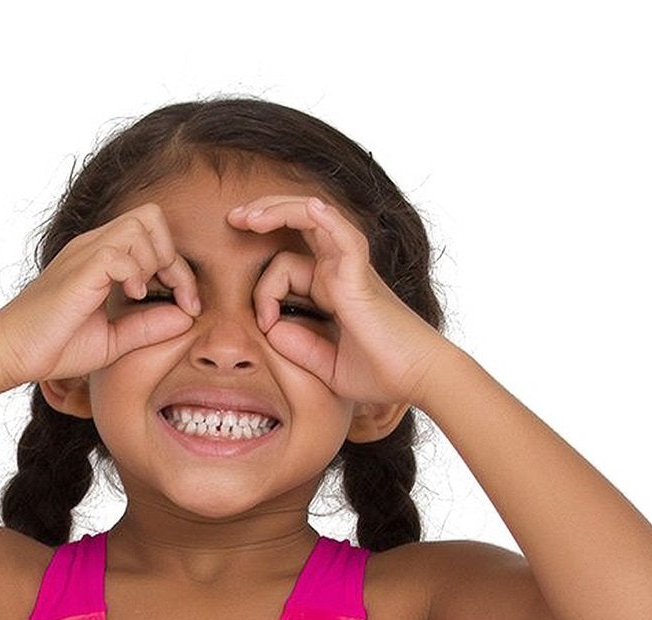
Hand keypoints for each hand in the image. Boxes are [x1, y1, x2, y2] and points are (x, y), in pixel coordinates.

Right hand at [0, 202, 201, 385]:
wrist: (13, 353)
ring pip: (139, 225)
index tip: (188, 306)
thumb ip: (148, 327)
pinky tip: (132, 298)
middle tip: (176, 296)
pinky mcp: (79, 269)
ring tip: (146, 296)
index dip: (180, 269)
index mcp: (103, 259)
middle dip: (173, 256)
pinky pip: (120, 251)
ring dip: (155, 261)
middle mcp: (95, 248)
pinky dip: (136, 273)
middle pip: (151, 216)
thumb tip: (186, 317)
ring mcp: (85, 254)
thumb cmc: (55, 347)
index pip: (154, 237)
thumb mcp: (114, 340)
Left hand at [226, 194, 447, 407]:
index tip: (264, 325)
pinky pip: (343, 234)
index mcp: (331, 288)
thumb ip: (298, 347)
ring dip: (279, 209)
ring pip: (313, 219)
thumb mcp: (326, 366)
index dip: (263, 292)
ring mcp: (351, 268)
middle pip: (298, 225)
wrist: (417, 378)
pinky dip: (325, 218)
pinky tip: (307, 208)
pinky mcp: (361, 275)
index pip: (285, 269)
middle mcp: (340, 270)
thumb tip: (269, 326)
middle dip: (264, 215)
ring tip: (248, 216)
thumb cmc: (380, 374)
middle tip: (234, 219)